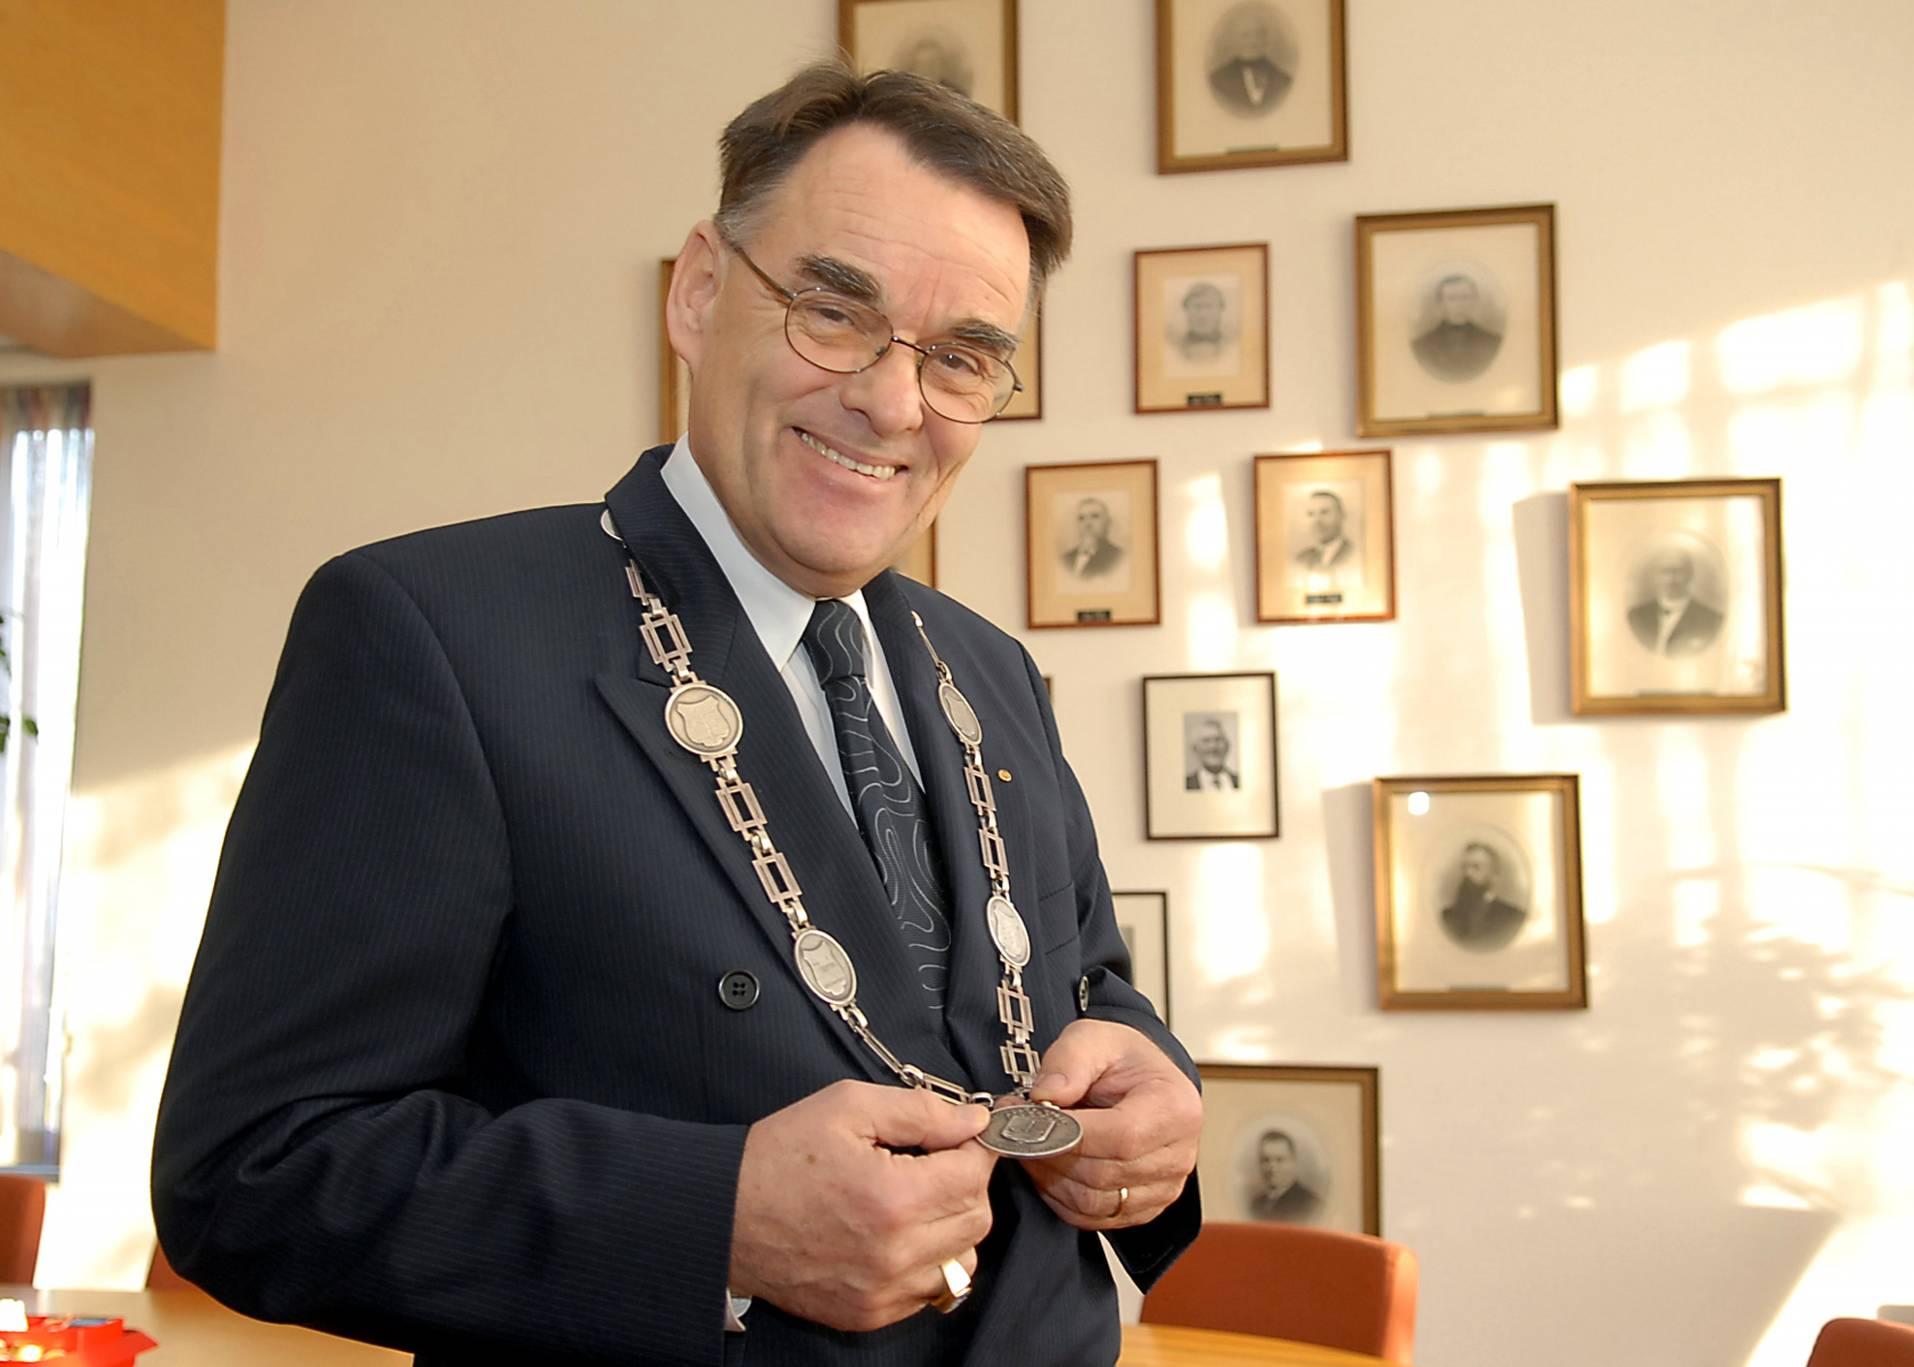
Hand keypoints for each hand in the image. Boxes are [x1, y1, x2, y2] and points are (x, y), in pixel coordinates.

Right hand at [729, 1081, 997, 1331]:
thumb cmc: (781, 1155)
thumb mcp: (847, 1107)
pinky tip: (895, 1234)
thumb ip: (920, 1111)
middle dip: (964, 1184)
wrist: (722, 1215)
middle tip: (931, 1163)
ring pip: (962, 1260)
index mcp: (894, 1198)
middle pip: (976, 1219)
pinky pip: (929, 1289)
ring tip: (913, 1200)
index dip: (973, 1147)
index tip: (958, 1136)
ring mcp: (883, 1292)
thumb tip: (974, 1122)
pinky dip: (926, 1261)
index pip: (974, 1174)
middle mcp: (895, 1254)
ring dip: (951, 1227)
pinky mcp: (869, 1315)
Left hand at [1023, 1019, 1201, 1230]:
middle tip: (1017, 1127)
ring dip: (1050, 1177)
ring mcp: (1164, 1187)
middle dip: (1050, 1153)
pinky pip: (1093, 1218)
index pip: (1121, 1136)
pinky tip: (1049, 1167)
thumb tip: (1046, 1096)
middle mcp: (1177, 1155)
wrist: (1140, 1080)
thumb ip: (1069, 1060)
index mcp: (1175, 1108)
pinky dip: (1061, 1198)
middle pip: (1104, 1174)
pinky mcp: (1144, 1208)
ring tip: (1031, 1144)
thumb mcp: (1093, 1037)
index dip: (1069, 1135)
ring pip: (1093, 1202)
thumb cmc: (1123, 1061)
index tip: (1030, 1119)